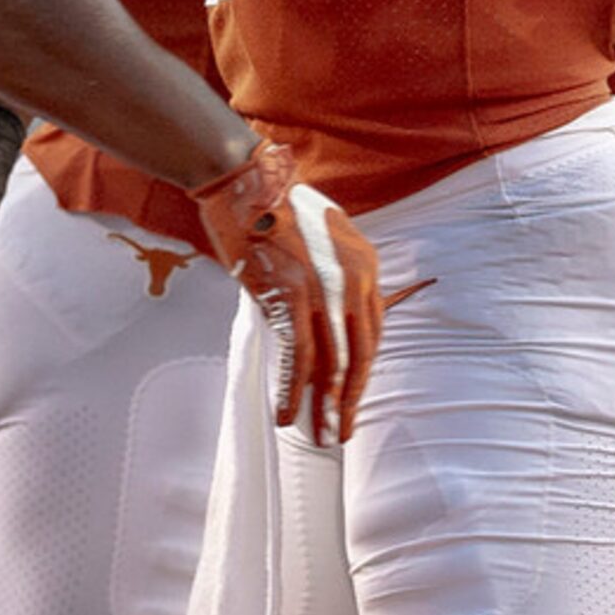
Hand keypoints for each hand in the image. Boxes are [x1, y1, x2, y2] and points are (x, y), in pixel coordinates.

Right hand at [192, 141, 380, 443]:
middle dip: (350, 399)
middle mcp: (354, 278)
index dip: (362, 371)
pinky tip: (287, 413)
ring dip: (324, 405)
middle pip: (359, 354)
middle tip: (342, 430)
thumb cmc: (272, 204)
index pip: (372, 331)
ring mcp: (324, 289)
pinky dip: (294, 391)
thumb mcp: (321, 233)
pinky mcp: (291, 296)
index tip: (353, 397)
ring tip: (319, 435)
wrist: (241, 179)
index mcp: (366, 263)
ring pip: (332, 362)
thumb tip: (323, 312)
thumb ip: (332, 271)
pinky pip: (299, 356)